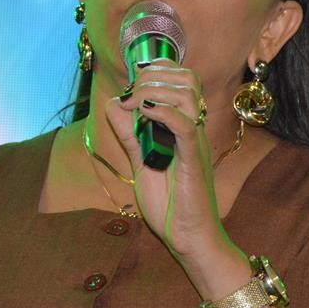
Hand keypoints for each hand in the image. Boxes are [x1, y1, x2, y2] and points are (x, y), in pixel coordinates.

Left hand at [103, 61, 221, 256]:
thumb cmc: (169, 204)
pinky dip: (162, 112)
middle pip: (188, 79)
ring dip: (156, 89)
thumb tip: (113, 104)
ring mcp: (195, 143)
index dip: (158, 69)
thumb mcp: (141, 163)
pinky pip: (184, 125)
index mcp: (184, 127)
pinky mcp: (194, 160)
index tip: (133, 80)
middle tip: (131, 92)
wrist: (187, 238)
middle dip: (154, 75)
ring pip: (188, 95)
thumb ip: (130, 134)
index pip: (182, 80)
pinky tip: (144, 112)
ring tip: (135, 101)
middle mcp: (193, 130)